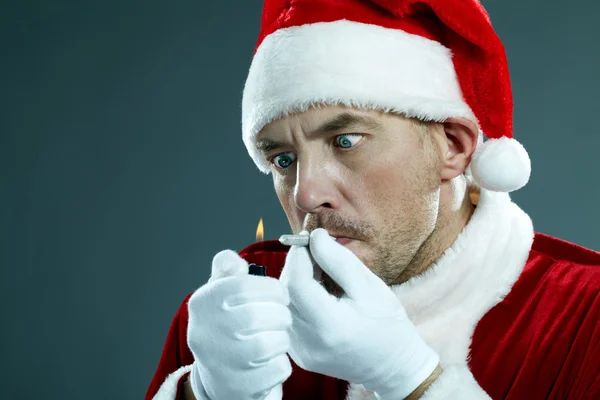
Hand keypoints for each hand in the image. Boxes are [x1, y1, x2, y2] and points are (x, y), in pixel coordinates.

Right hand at [187, 250, 292, 399]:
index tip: (280, 294)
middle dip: (280, 314)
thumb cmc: (227, 324)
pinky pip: (275, 370)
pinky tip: (274, 359)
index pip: (242, 286)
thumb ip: (228, 269)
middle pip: (256, 316)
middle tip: (283, 316)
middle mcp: (204, 333)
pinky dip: (282, 363)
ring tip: (278, 336)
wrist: (218, 376)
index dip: (270, 288)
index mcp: (202, 303)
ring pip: (268, 344)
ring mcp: (220, 363)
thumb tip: (232, 260)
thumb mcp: (221, 292)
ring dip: (282, 339)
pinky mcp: (238, 387)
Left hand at [279, 229, 438, 399]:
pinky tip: (318, 293)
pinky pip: (288, 316)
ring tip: (320, 273)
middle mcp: (308, 343)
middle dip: (297, 265)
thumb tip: (314, 237)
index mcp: (331, 327)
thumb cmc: (387, 324)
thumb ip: (339, 260)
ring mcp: (300, 351)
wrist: (392, 366)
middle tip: (317, 252)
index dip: (299, 256)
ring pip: (283, 302)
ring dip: (296, 280)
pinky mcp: (297, 353)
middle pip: (286, 292)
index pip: (297, 283)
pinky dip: (298, 298)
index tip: (311, 239)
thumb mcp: (370, 286)